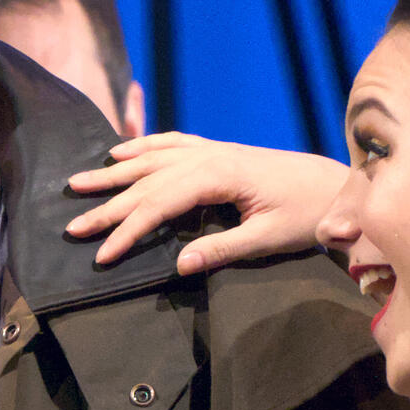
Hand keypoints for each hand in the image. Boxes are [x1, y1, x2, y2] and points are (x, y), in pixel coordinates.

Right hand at [65, 133, 351, 276]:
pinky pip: (171, 143)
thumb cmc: (307, 213)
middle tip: (73, 225)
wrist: (336, 184)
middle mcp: (210, 157)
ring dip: (114, 172)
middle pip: (146, 181)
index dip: (127, 231)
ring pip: (152, 158)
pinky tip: (121, 151)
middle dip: (107, 204)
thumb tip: (178, 266)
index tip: (102, 254)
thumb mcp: (267, 239)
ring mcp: (213, 149)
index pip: (159, 205)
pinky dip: (143, 146)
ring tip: (79, 182)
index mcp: (219, 176)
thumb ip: (222, 250)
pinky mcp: (219, 150)